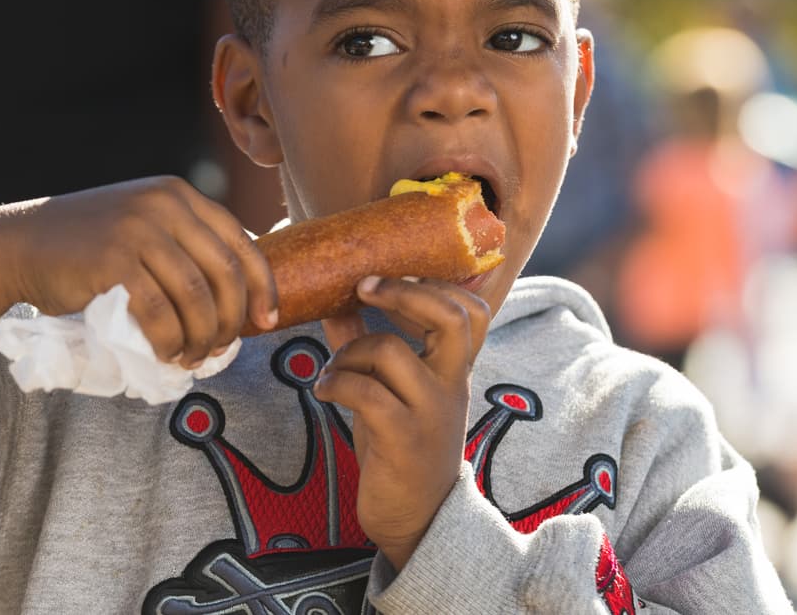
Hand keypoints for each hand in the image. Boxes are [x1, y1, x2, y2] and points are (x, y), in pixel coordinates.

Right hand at [0, 176, 277, 363]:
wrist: (19, 243)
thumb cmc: (88, 246)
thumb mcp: (144, 224)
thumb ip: (185, 244)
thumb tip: (238, 295)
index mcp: (180, 195)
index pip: (241, 243)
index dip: (261, 287)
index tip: (266, 321)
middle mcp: (165, 205)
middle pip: (224, 274)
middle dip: (230, 321)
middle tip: (221, 349)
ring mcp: (138, 230)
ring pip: (196, 298)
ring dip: (201, 337)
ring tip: (192, 357)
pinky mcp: (112, 261)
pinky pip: (159, 314)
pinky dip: (170, 343)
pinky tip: (167, 354)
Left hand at [314, 275, 490, 570]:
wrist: (417, 518)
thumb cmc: (402, 446)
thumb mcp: (393, 391)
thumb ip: (370, 346)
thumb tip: (335, 302)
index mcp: (455, 369)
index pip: (473, 310)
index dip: (436, 283)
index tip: (395, 277)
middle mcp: (451, 384)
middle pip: (451, 316)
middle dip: (402, 290)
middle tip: (363, 287)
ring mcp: (430, 411)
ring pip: (389, 350)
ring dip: (347, 350)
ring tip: (331, 368)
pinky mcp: (403, 439)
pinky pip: (365, 391)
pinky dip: (335, 382)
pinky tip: (324, 391)